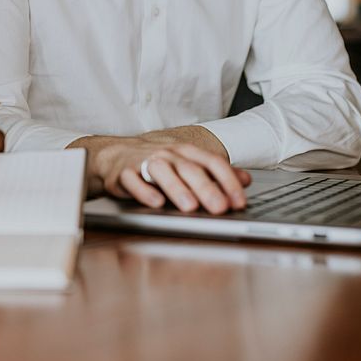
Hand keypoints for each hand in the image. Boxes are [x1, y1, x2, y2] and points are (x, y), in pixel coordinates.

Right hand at [69, 136, 250, 213]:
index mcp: (187, 152)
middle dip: (206, 188)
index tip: (239, 202)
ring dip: (177, 189)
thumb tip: (246, 180)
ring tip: (190, 207)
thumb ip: (216, 172)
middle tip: (220, 207)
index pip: (212, 163)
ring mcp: (145, 162)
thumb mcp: (188, 163)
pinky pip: (134, 181)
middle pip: (189, 169)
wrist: (115, 155)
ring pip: (162, 172)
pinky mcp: (124, 174)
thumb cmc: (157, 161)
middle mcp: (168, 155)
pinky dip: (144, 192)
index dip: (227, 182)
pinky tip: (155, 203)